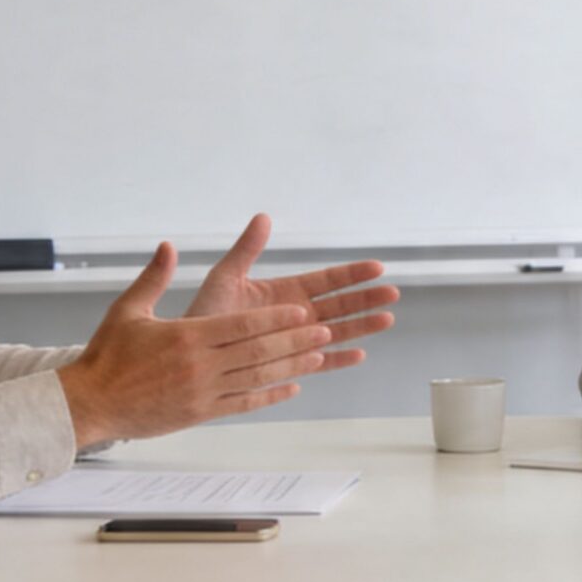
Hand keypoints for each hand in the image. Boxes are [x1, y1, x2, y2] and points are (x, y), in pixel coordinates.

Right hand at [59, 242, 336, 443]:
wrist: (90, 404)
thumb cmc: (107, 356)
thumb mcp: (128, 310)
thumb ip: (154, 277)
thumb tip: (168, 246)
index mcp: (187, 336)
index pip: (242, 325)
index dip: (276, 319)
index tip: (302, 312)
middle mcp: (201, 365)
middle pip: (258, 350)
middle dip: (294, 340)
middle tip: (324, 330)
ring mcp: (203, 392)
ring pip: (258, 377)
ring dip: (291, 366)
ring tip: (318, 355)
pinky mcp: (201, 414)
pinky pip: (244, 403)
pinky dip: (270, 395)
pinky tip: (292, 387)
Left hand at [183, 214, 399, 375]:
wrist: (189, 351)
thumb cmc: (204, 313)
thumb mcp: (225, 276)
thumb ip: (246, 250)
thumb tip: (263, 217)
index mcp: (285, 292)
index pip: (326, 281)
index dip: (351, 274)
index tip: (377, 267)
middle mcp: (295, 316)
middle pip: (339, 306)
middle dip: (366, 300)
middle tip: (392, 293)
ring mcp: (294, 340)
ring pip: (336, 332)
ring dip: (361, 326)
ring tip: (387, 320)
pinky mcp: (288, 363)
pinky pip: (318, 363)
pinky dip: (337, 361)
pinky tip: (358, 355)